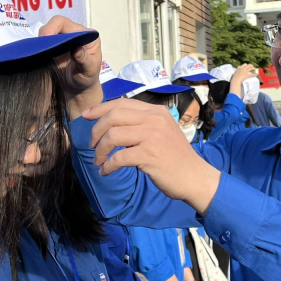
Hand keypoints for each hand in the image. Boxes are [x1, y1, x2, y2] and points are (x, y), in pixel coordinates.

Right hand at [39, 15, 102, 118]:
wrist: (78, 88)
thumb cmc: (87, 78)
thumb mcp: (89, 70)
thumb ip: (84, 59)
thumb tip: (76, 48)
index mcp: (85, 35)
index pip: (65, 23)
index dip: (53, 27)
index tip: (45, 38)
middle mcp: (74, 32)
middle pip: (54, 24)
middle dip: (45, 34)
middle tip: (40, 48)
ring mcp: (62, 39)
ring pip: (46, 31)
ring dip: (42, 41)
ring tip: (41, 53)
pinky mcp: (53, 46)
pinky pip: (42, 41)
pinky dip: (39, 46)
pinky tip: (40, 55)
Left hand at [83, 98, 221, 214]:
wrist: (195, 177)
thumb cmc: (175, 157)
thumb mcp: (161, 131)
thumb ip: (141, 124)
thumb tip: (112, 124)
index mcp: (156, 111)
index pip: (121, 103)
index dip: (100, 108)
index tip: (86, 115)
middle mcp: (154, 120)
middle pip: (113, 116)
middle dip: (96, 130)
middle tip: (92, 145)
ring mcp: (152, 136)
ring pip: (112, 136)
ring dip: (100, 150)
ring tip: (99, 160)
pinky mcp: (149, 155)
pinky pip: (118, 157)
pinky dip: (108, 166)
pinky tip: (106, 171)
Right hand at [229, 63, 256, 98]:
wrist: (235, 80)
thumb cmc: (234, 77)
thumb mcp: (236, 71)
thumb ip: (238, 69)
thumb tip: (238, 67)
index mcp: (240, 68)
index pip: (244, 64)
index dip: (247, 65)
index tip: (247, 65)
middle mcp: (243, 69)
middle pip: (248, 65)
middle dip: (251, 65)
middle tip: (252, 66)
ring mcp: (245, 72)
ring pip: (250, 68)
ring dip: (253, 68)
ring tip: (255, 68)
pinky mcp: (247, 75)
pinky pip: (251, 74)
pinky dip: (254, 74)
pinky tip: (256, 75)